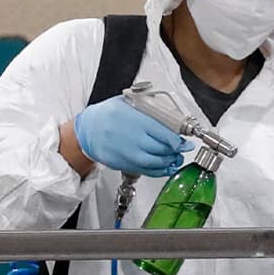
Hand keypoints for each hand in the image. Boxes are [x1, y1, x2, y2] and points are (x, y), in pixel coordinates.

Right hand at [74, 95, 195, 176]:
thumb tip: (171, 116)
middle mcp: (133, 138)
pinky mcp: (123, 164)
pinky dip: (158, 171)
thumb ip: (149, 109)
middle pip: (161, 149)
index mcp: (136, 121)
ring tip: (175, 158)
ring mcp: (128, 153)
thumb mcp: (129, 103)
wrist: (88, 130)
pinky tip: (164, 167)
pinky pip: (145, 171)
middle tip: (182, 149)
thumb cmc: (108, 114)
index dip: (178, 140)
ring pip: (154, 162)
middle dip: (175, 151)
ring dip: (168, 162)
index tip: (185, 141)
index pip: (164, 134)